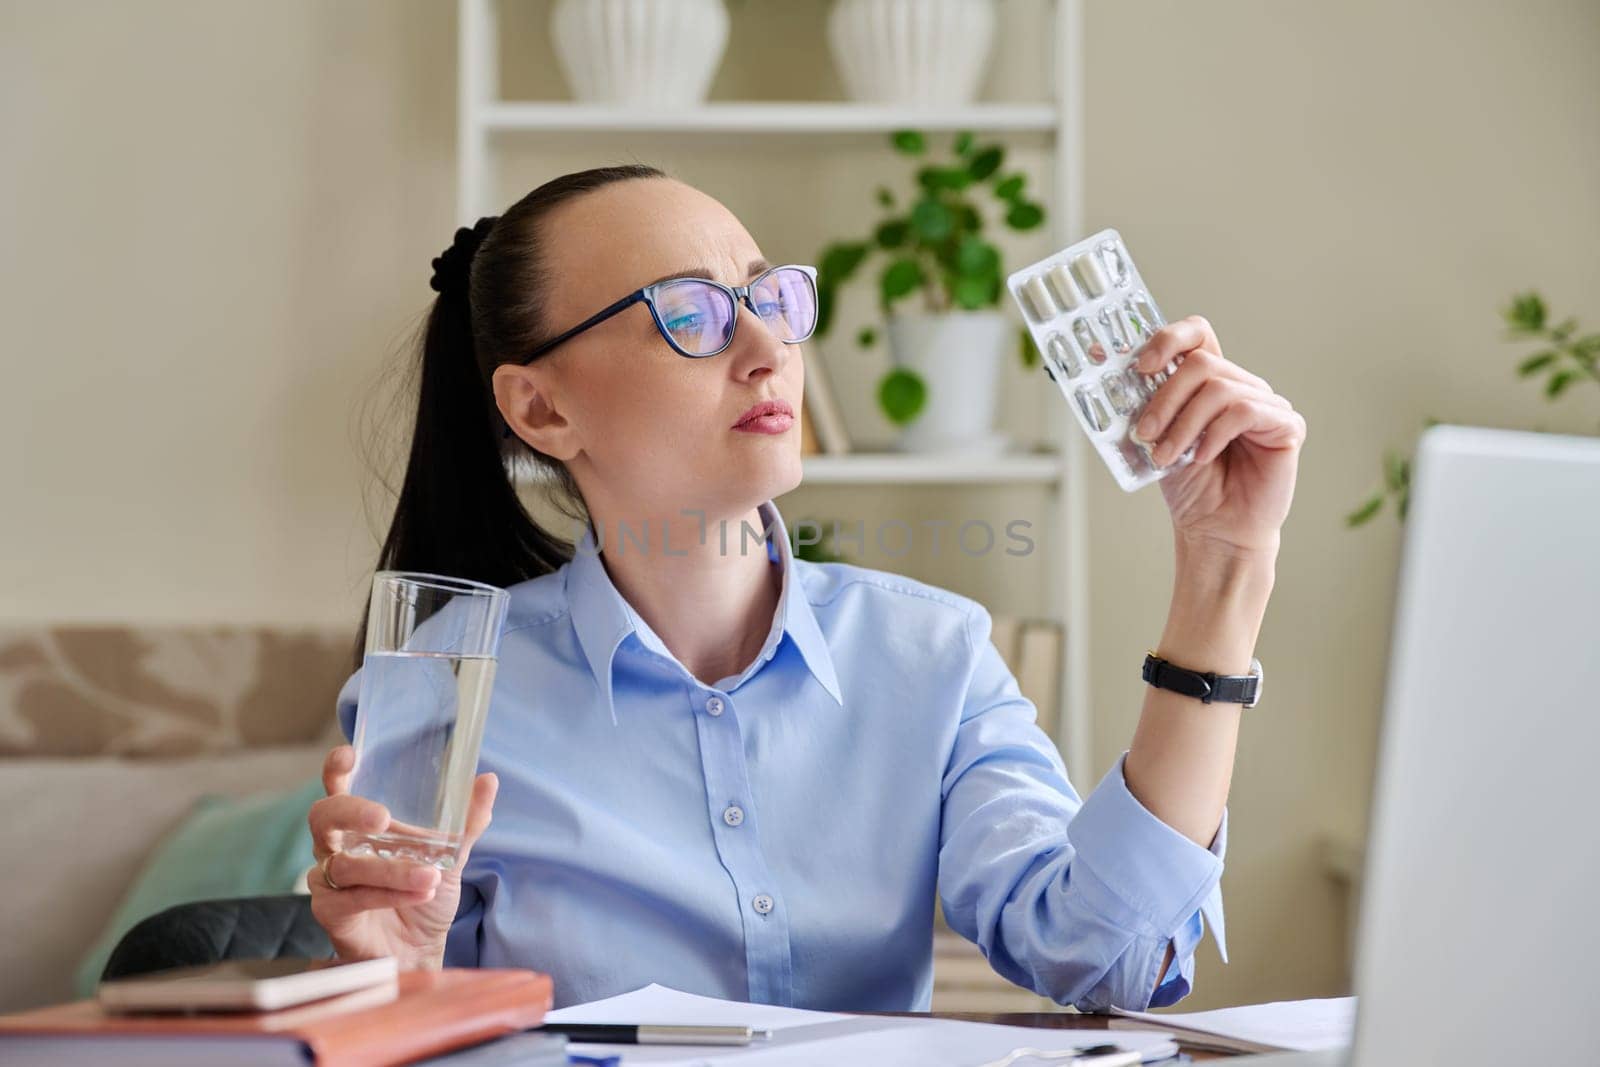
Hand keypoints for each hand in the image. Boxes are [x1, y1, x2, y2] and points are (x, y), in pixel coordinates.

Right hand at [306, 744, 497, 969]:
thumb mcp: (451, 856)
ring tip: (431, 876)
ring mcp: (329, 880)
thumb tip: (488, 779)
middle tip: (382, 818)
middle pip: (323, 817)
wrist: (421, 949)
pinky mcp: (330, 912)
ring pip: (346, 864)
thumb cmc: (424, 894)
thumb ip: (466, 821)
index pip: (337, 789)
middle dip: (350, 811)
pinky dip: (388, 894)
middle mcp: (337, 847)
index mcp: (360, 825)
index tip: (348, 754)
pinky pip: (352, 897)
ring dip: (392, 870)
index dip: (336, 770)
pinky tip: (420, 892)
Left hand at [1128, 315, 1306, 559]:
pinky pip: (1245, 411)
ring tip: (1166, 456)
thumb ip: (1142, 404)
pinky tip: (1203, 457)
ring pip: (1218, 389)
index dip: (1169, 339)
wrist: (1215, 530)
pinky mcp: (1286, 425)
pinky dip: (1214, 434)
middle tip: (1144, 433)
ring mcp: (1266, 403)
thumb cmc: (1191, 487)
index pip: (1197, 334)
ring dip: (1183, 424)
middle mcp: (1241, 385)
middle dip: (1164, 399)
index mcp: (1210, 382)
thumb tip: (1102, 362)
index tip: (1142, 366)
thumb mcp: (1157, 439)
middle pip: (1201, 363)